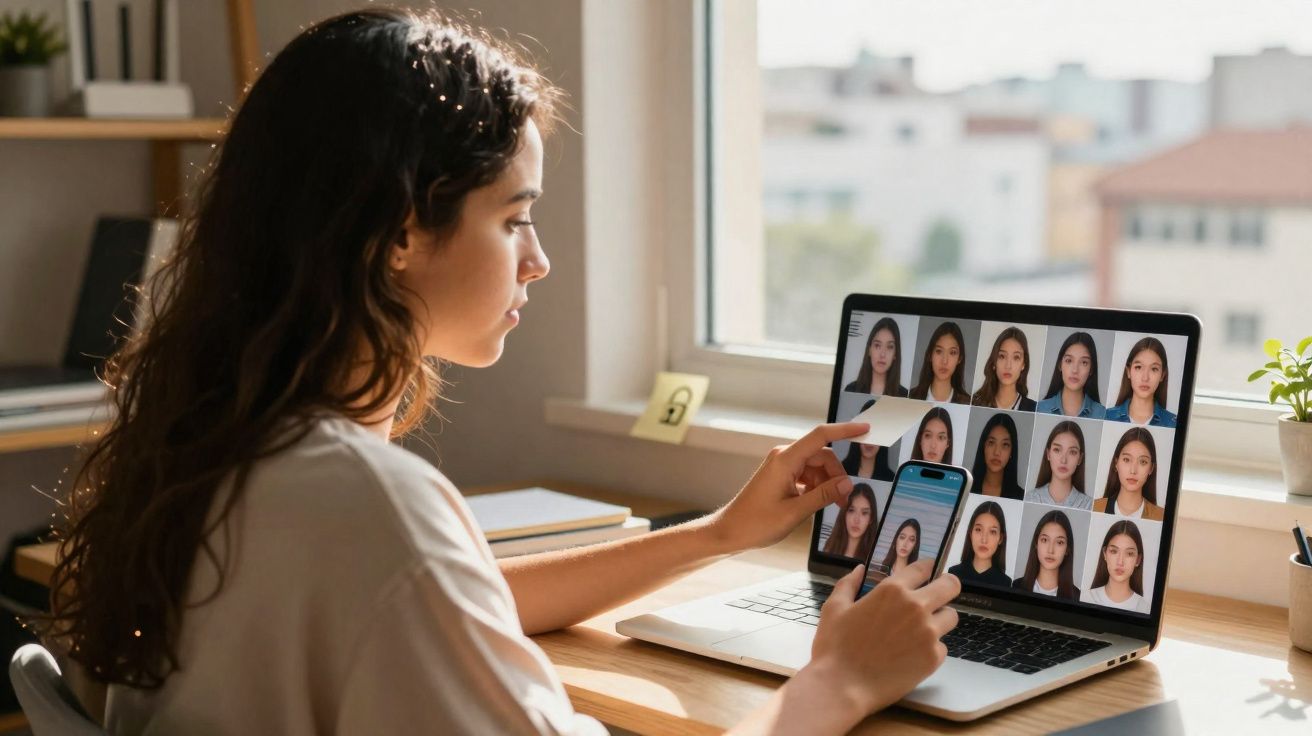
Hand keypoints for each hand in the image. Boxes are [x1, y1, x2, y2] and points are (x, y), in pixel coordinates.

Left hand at [704, 422, 868, 553]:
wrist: (729, 531)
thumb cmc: (756, 523)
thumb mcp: (795, 512)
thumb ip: (823, 495)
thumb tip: (847, 484)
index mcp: (785, 460)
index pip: (821, 436)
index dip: (845, 431)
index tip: (865, 429)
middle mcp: (783, 457)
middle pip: (822, 455)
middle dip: (837, 475)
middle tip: (844, 501)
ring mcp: (781, 465)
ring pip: (816, 466)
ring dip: (827, 483)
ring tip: (833, 506)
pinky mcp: (780, 475)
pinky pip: (806, 474)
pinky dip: (816, 486)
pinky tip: (817, 503)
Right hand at [806, 560, 960, 720]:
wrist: (842, 686)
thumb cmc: (834, 647)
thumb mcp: (834, 608)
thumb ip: (848, 584)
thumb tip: (859, 570)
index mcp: (892, 590)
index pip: (923, 568)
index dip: (926, 568)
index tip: (927, 572)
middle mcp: (916, 607)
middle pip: (951, 585)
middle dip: (947, 586)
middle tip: (940, 593)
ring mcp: (928, 633)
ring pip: (951, 616)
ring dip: (940, 619)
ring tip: (922, 629)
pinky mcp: (933, 658)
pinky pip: (942, 646)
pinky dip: (931, 648)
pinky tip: (912, 654)